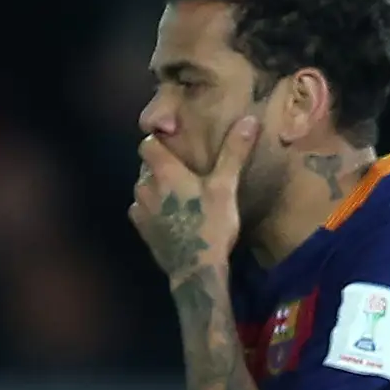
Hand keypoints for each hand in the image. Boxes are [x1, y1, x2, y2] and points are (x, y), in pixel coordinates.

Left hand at [131, 114, 257, 285]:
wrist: (196, 270)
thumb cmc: (211, 225)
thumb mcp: (226, 187)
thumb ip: (234, 152)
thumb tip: (249, 120)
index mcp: (164, 172)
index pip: (147, 143)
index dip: (158, 141)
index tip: (175, 144)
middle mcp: (145, 187)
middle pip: (146, 167)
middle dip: (161, 166)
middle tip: (185, 173)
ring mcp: (140, 211)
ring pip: (143, 189)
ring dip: (156, 188)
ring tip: (178, 195)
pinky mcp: (141, 231)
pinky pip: (141, 211)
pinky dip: (152, 209)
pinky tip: (170, 216)